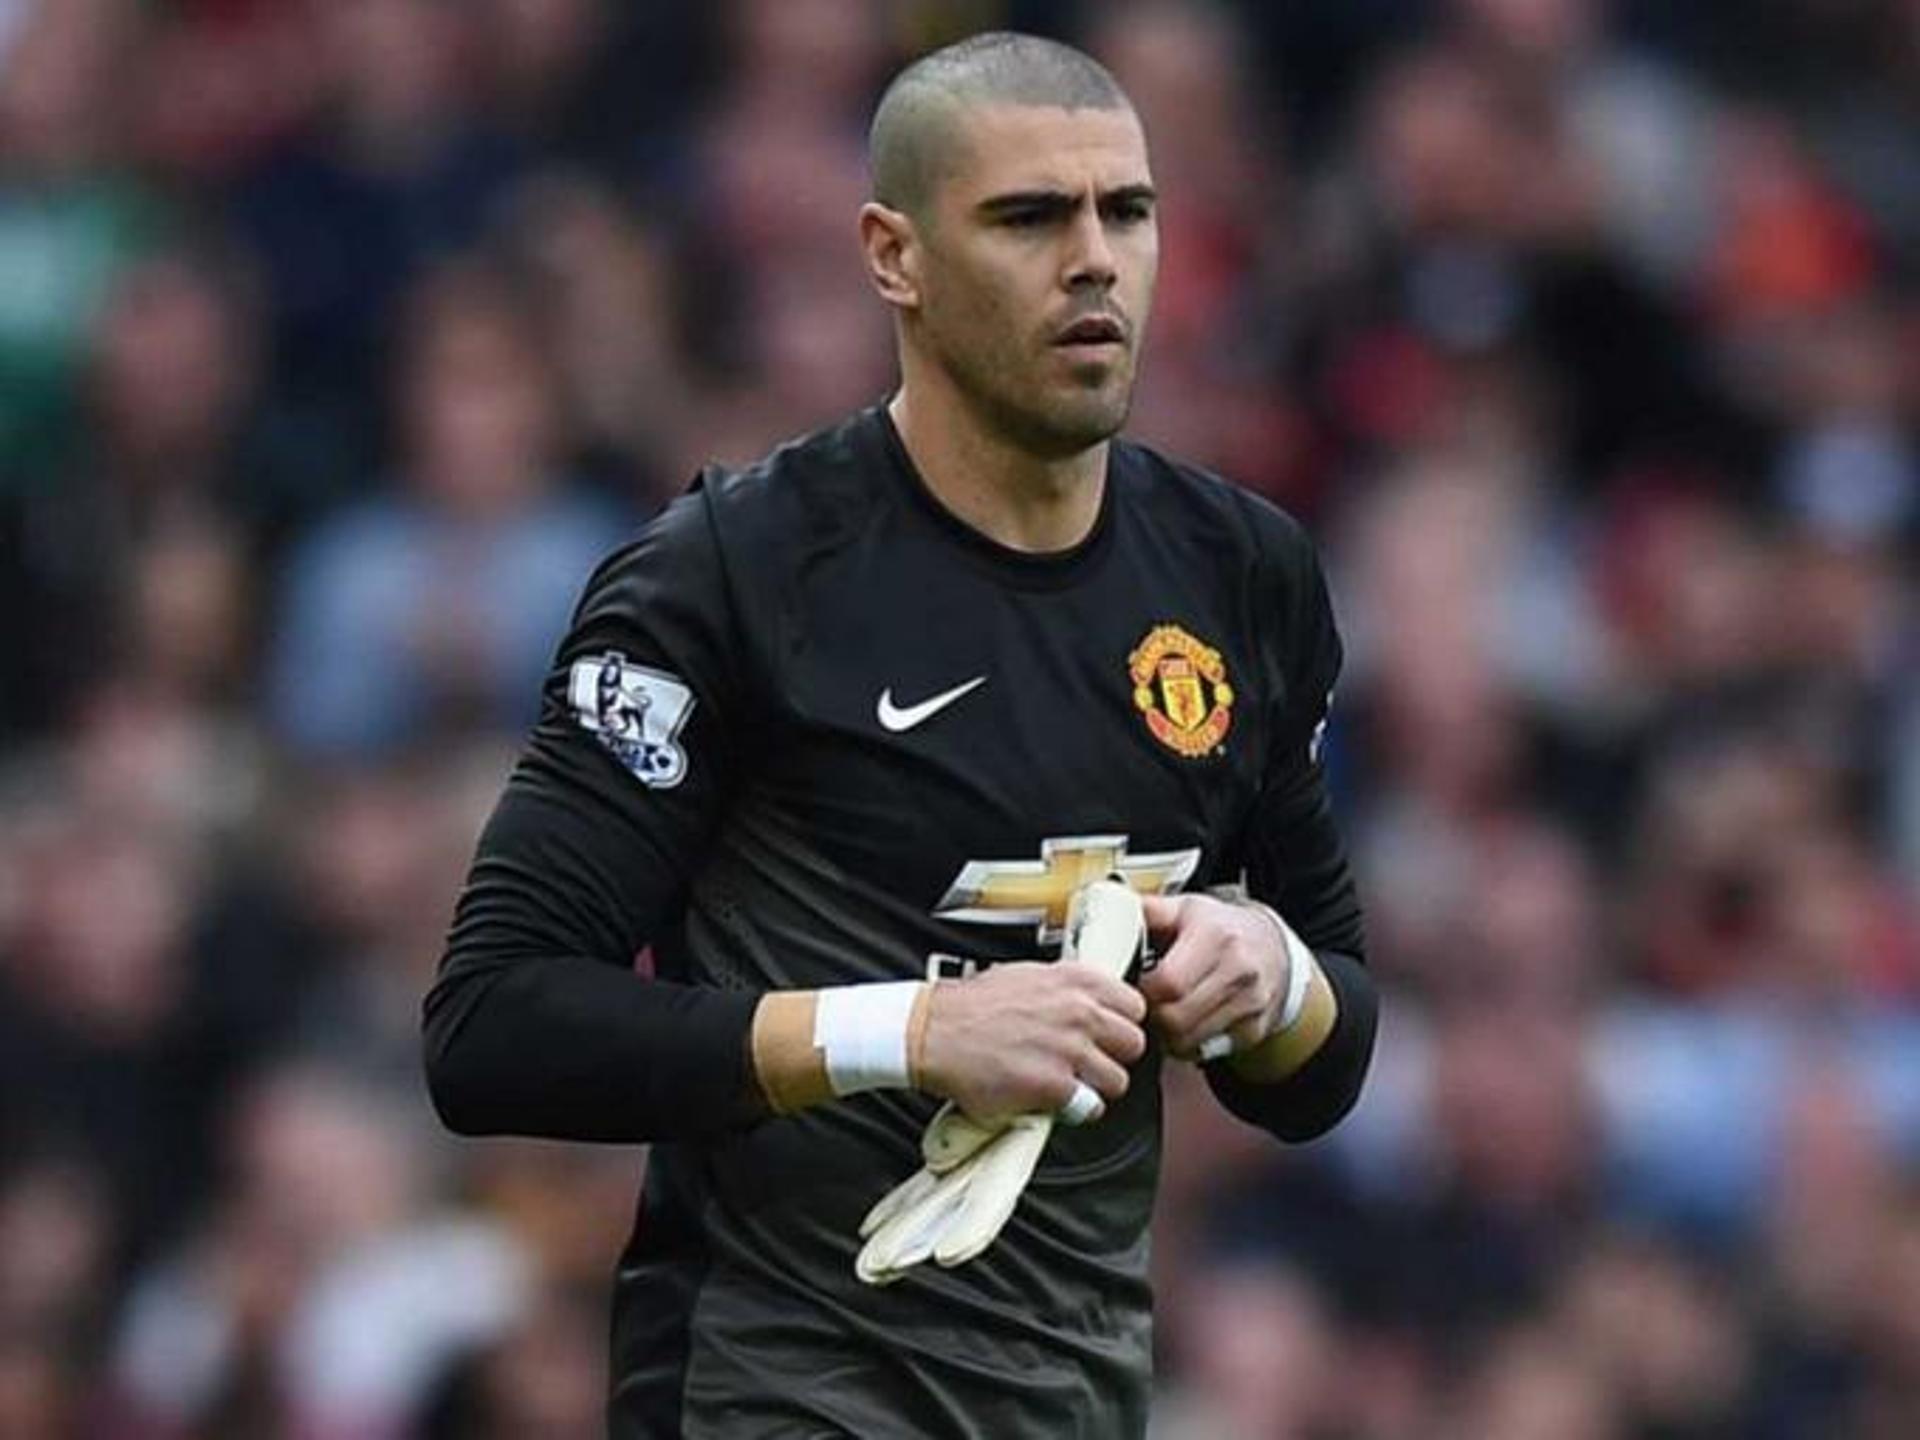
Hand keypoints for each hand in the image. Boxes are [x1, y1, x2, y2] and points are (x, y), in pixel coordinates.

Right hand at [916, 961, 1147, 1123]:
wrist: (934, 1032)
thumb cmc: (974, 1005)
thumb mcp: (1028, 974)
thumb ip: (1067, 988)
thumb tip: (1092, 1001)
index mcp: (1076, 980)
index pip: (1134, 1005)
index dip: (1122, 1023)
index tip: (1108, 1033)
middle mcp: (1079, 1011)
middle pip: (1133, 1044)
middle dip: (1114, 1057)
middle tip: (1090, 1063)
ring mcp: (1069, 1049)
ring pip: (1118, 1080)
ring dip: (1097, 1087)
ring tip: (1071, 1084)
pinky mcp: (1054, 1086)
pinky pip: (1090, 1107)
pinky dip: (1077, 1109)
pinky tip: (1056, 1101)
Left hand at [1137, 893, 1286, 1059]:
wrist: (1273, 949)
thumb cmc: (1222, 929)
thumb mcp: (1187, 909)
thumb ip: (1150, 911)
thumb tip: (1114, 913)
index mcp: (1216, 937)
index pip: (1168, 983)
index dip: (1143, 991)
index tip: (1133, 986)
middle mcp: (1238, 972)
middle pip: (1176, 1019)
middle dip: (1151, 1016)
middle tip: (1144, 1004)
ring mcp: (1250, 1005)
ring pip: (1188, 1042)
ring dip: (1166, 1034)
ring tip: (1163, 1012)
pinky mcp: (1253, 1030)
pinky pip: (1206, 1052)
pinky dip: (1187, 1044)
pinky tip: (1185, 1023)